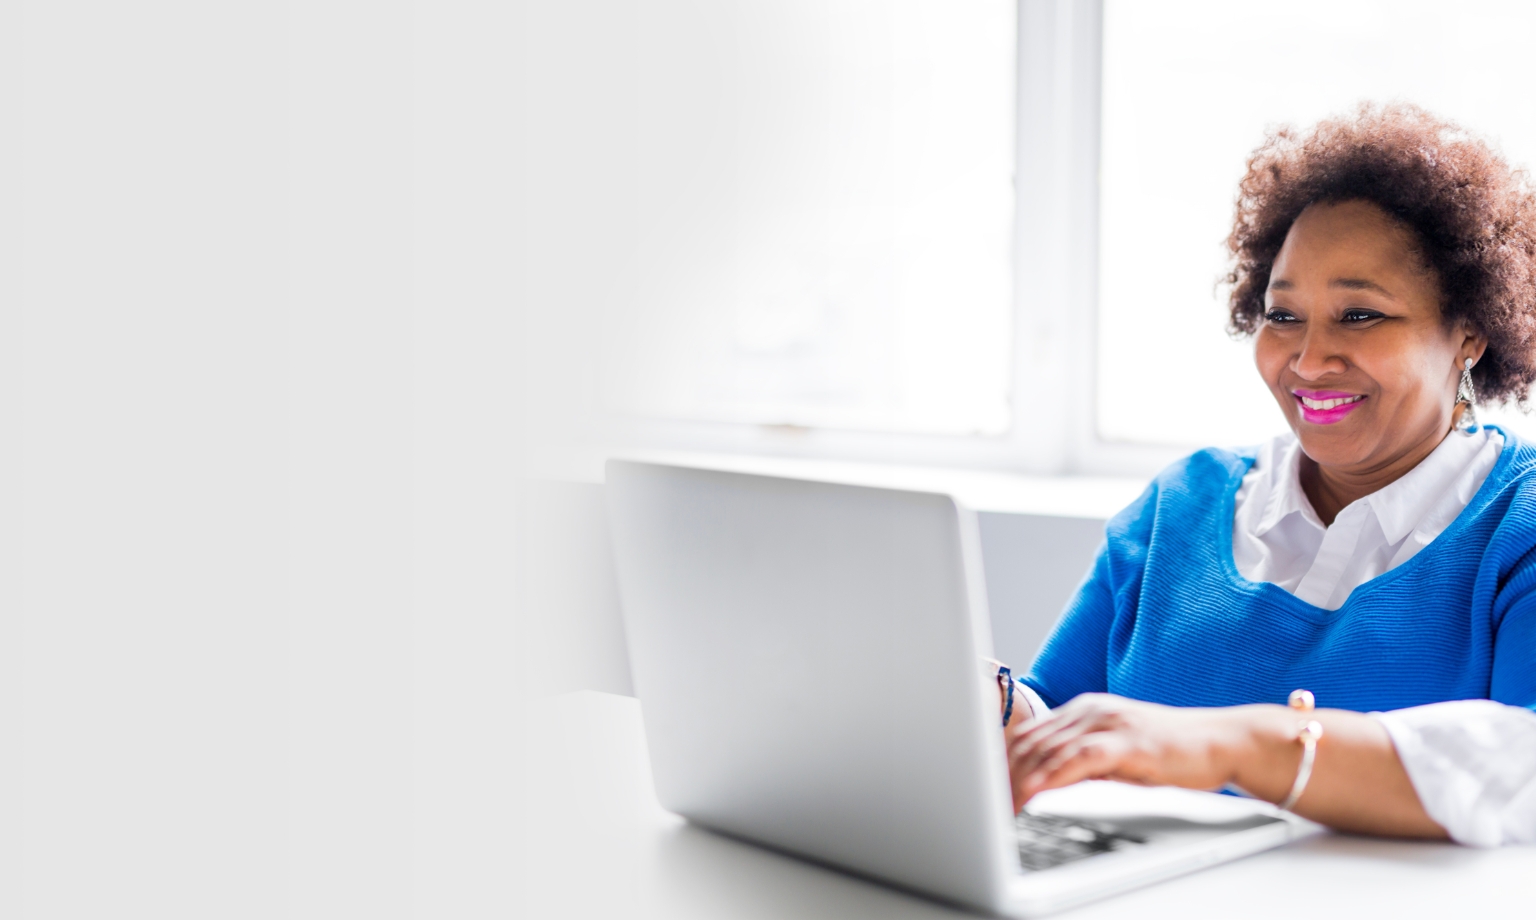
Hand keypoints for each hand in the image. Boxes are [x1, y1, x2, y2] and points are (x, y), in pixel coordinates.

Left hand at [1005, 693, 1245, 811]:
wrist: (1221, 741)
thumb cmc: (1170, 754)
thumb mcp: (1116, 757)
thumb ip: (1081, 764)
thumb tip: (1043, 785)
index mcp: (1083, 711)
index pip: (1029, 734)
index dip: (1000, 762)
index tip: (982, 788)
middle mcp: (1091, 710)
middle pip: (1031, 741)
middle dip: (1002, 774)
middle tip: (983, 803)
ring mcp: (1110, 721)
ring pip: (1050, 748)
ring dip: (1021, 779)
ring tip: (1001, 804)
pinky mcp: (1129, 740)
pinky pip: (1081, 757)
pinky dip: (1054, 775)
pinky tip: (1036, 791)